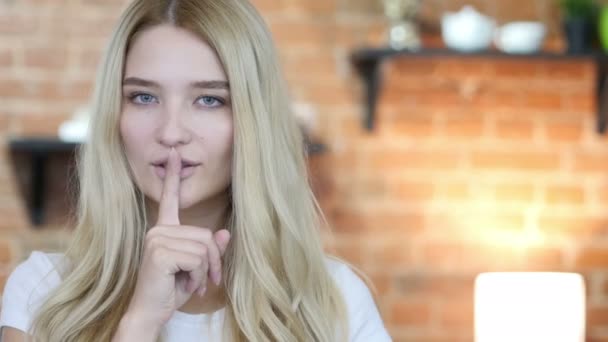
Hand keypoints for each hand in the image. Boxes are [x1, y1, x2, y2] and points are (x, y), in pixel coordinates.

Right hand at [125, 148, 230, 328]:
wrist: (151, 313)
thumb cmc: (171, 291)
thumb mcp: (197, 269)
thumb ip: (209, 250)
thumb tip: (224, 233)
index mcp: (165, 230)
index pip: (171, 199)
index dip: (173, 177)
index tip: (174, 154)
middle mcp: (158, 230)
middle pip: (206, 235)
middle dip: (213, 262)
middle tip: (207, 281)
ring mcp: (157, 239)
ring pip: (204, 248)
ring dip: (205, 272)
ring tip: (192, 284)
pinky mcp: (160, 252)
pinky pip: (197, 259)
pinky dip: (198, 276)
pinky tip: (184, 285)